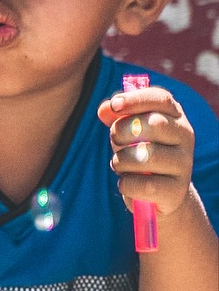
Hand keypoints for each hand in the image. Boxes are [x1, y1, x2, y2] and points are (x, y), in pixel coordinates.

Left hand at [97, 86, 195, 217]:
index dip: (136, 99)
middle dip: (122, 131)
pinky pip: (144, 185)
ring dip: (121, 160)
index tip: (114, 105)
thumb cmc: (139, 151)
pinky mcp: (177, 190)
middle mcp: (185, 137)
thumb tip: (104, 110)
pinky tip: (127, 183)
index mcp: (174, 116)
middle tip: (115, 140)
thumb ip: (116, 116)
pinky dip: (126, 184)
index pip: (161, 99)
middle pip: (154, 124)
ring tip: (120, 164)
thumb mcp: (127, 130)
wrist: (160, 192)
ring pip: (147, 156)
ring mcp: (184, 164)